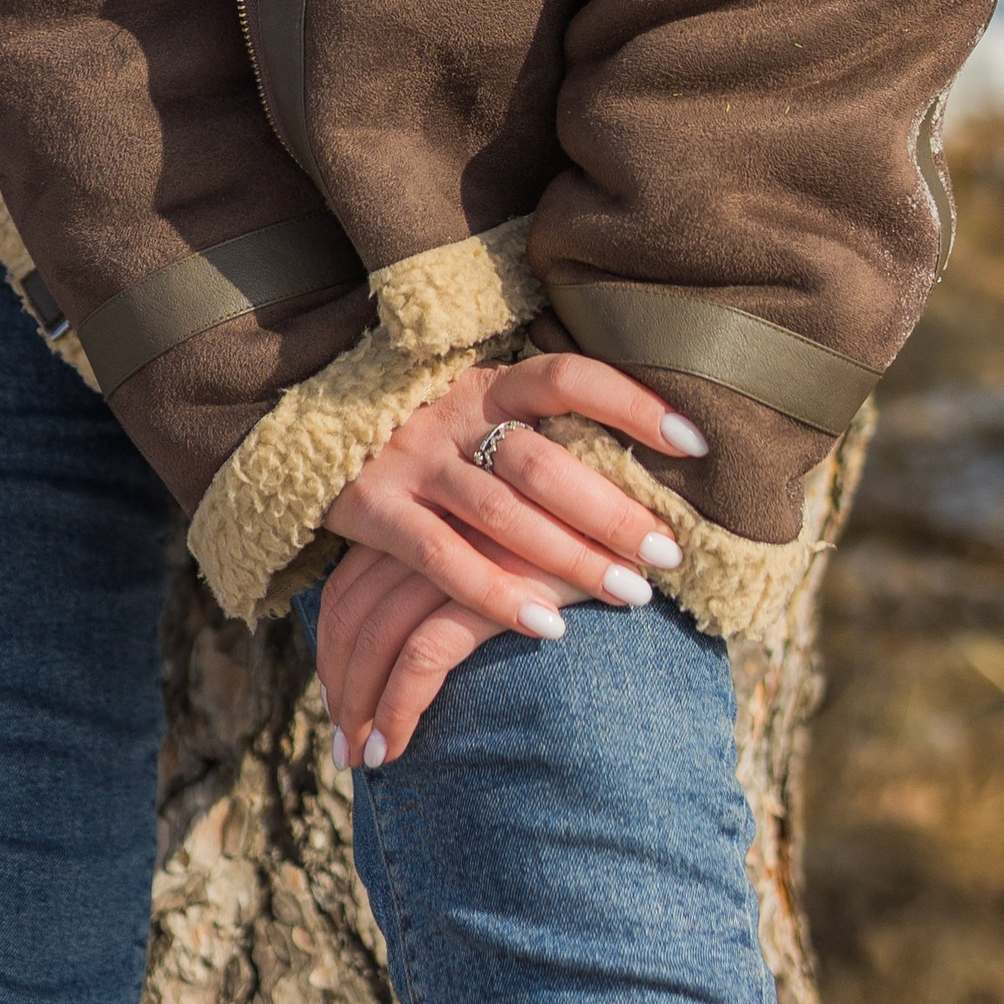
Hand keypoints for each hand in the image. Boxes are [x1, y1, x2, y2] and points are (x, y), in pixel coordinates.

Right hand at [317, 347, 703, 767]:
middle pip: (542, 460)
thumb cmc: (430, 438)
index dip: (630, 402)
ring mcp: (409, 460)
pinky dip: (498, 594)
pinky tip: (550, 626)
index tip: (695, 441)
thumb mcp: (479, 413)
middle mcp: (450, 414)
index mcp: (486, 382)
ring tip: (634, 593)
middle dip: (612, 508)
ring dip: (571, 558)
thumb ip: (541, 434)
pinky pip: (442, 559)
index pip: (566, 377)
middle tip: (673, 551)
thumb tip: (649, 464)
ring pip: (501, 514)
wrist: (307, 435)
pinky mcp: (372, 509)